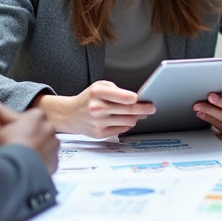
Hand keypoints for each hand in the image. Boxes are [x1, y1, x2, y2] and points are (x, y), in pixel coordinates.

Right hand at [0, 92, 59, 172]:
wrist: (20, 166)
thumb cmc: (8, 142)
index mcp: (37, 115)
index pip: (25, 119)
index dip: (14, 128)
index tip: (9, 136)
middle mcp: (50, 127)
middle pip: (36, 131)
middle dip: (27, 137)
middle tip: (14, 147)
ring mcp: (54, 144)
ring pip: (43, 145)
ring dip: (34, 149)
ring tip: (21, 158)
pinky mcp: (57, 160)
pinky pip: (47, 159)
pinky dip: (40, 161)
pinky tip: (28, 166)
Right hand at [36, 81, 156, 137]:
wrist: (70, 114)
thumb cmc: (88, 98)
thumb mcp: (99, 86)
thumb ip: (117, 90)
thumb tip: (135, 99)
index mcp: (97, 93)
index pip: (122, 97)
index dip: (135, 99)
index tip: (143, 99)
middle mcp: (97, 108)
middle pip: (128, 110)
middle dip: (143, 109)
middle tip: (151, 108)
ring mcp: (98, 122)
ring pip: (128, 121)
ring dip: (136, 117)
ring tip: (138, 113)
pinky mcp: (99, 133)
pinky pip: (122, 130)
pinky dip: (127, 125)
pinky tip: (125, 120)